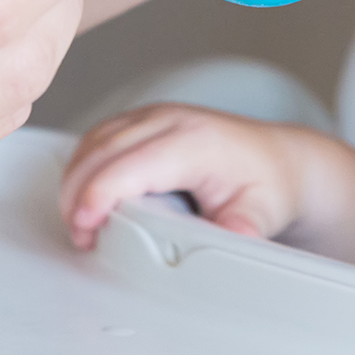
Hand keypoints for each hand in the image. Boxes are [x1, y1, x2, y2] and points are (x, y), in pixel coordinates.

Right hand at [61, 102, 354, 280]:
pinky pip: (98, 137)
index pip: (131, 164)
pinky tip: (88, 197)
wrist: (278, 159)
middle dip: (79, 196)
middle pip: (101, 150)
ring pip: (93, 140)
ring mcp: (155, 114)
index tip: (86, 228)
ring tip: (83, 224)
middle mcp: (171, 120)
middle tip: (83, 238)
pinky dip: (84, 166)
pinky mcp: (144, 119)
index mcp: (196, 141)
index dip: (99, 196)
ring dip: (76, 181)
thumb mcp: (263, 212)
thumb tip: (234, 240)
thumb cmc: (268, 184)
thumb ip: (243, 228)